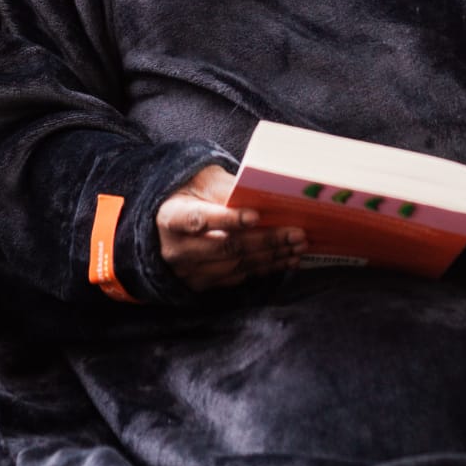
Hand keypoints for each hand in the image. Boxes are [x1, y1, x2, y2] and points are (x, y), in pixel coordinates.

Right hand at [156, 163, 306, 291]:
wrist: (167, 221)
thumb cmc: (189, 194)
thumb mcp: (201, 181)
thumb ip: (227, 188)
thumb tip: (262, 195)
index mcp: (171, 217)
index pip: (198, 220)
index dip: (227, 219)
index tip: (255, 216)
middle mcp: (177, 249)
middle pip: (224, 247)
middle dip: (264, 240)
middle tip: (295, 233)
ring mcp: (188, 271)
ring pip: (235, 265)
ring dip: (271, 257)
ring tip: (298, 246)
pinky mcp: (201, 284)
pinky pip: (237, 278)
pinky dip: (264, 268)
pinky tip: (285, 259)